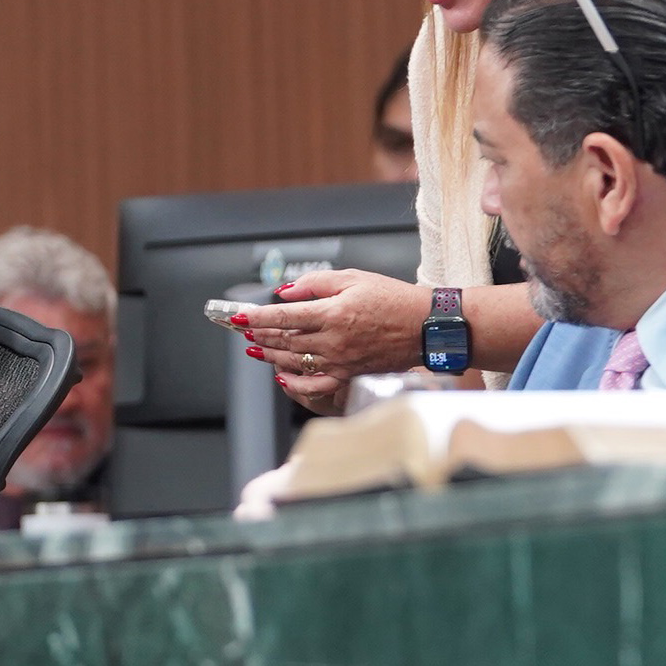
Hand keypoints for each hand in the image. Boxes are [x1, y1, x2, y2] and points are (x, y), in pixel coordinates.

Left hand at [229, 268, 430, 408]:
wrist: (425, 327)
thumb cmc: (393, 300)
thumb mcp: (353, 278)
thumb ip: (315, 283)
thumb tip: (285, 292)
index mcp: (333, 313)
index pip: (283, 316)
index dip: (257, 317)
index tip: (239, 317)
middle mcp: (333, 340)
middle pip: (284, 341)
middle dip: (260, 336)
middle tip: (245, 332)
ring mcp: (340, 362)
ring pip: (294, 362)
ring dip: (270, 356)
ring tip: (255, 350)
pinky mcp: (349, 376)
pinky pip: (314, 386)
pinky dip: (295, 384)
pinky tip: (282, 377)